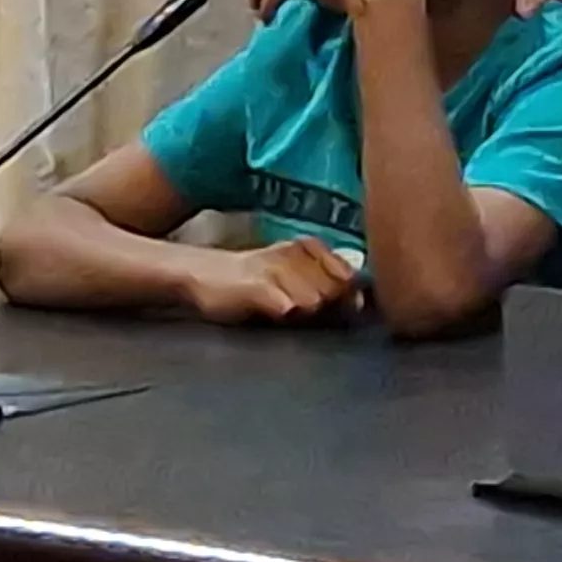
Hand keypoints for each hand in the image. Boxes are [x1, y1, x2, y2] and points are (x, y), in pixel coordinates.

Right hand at [184, 236, 364, 326]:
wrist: (201, 274)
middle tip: (301, 308)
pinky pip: (287, 306)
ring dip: (305, 313)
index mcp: (307, 248)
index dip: (344, 295)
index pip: (348, 275)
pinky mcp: (256, 287)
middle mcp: (295, 253)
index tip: (329, 304)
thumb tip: (361, 300)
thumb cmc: (252, 280)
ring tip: (284, 310)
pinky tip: (275, 312)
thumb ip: (326, 282)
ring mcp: (275, 269)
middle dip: (327, 306)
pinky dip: (286, 313)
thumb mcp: (291, 274)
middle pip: (334, 291)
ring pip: (314, 300)